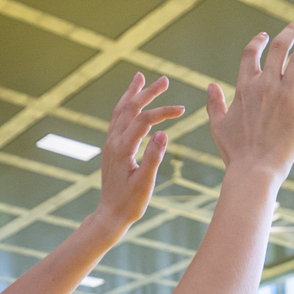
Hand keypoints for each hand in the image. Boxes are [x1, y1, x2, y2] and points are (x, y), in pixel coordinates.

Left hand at [93, 73, 185, 233]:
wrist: (110, 214)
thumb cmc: (130, 203)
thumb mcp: (145, 183)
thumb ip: (153, 157)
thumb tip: (164, 133)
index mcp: (122, 149)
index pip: (144, 120)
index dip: (164, 112)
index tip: (182, 110)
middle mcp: (113, 141)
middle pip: (130, 108)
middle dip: (148, 93)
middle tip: (165, 80)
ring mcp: (110, 143)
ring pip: (120, 110)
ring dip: (132, 94)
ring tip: (140, 78)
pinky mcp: (111, 147)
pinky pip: (117, 119)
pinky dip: (125, 106)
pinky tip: (131, 102)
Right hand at [206, 22, 293, 175]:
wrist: (254, 170)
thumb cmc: (235, 151)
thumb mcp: (218, 125)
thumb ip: (214, 103)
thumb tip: (210, 85)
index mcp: (245, 87)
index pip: (251, 53)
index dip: (259, 41)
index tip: (266, 35)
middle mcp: (266, 86)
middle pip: (280, 49)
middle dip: (290, 33)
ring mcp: (286, 97)